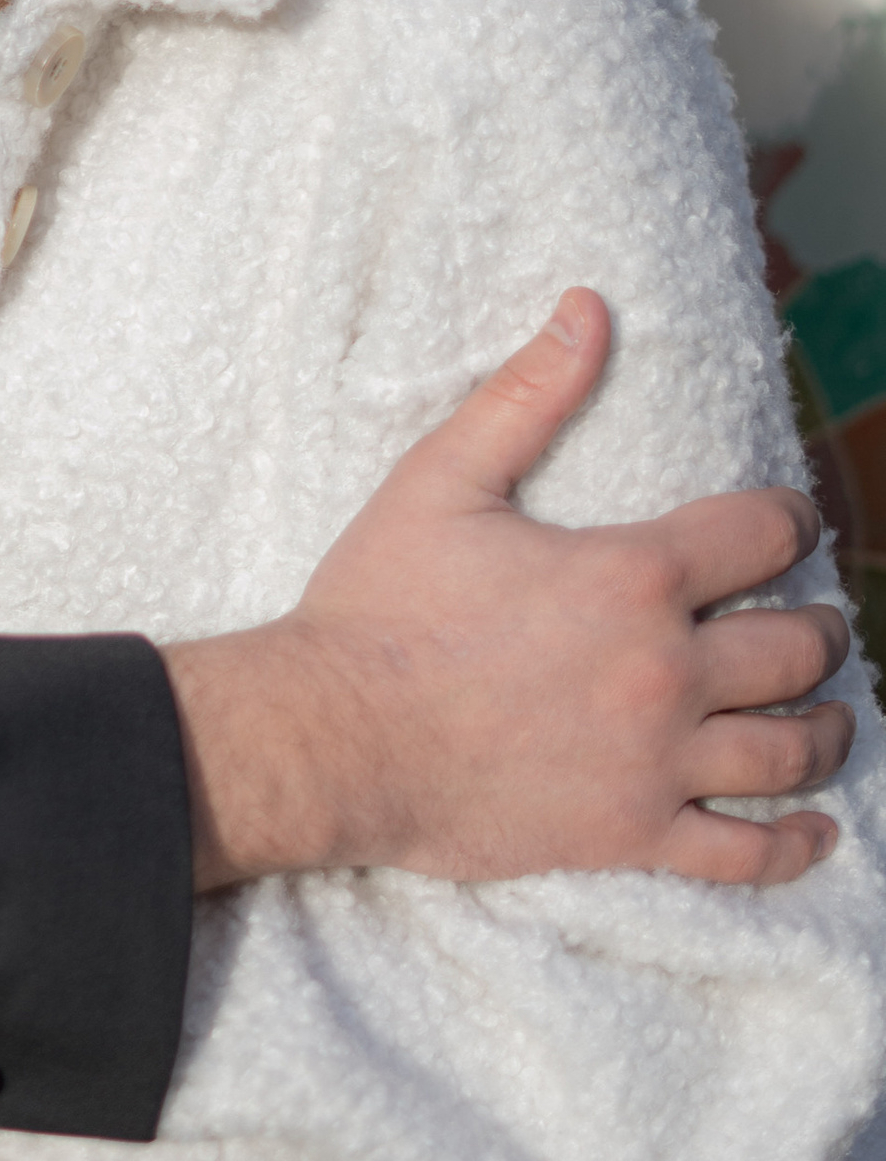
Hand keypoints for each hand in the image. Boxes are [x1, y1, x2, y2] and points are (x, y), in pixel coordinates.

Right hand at [169, 289, 852, 893]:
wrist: (331, 737)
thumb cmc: (377, 606)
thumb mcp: (442, 479)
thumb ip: (526, 394)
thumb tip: (589, 308)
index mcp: (631, 574)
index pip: (763, 535)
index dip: (790, 522)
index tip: (789, 525)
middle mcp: (664, 669)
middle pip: (797, 646)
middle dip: (816, 627)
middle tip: (808, 624)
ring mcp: (654, 760)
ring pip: (790, 748)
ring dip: (826, 725)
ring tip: (830, 715)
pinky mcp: (629, 833)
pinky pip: (742, 852)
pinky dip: (793, 844)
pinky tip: (815, 830)